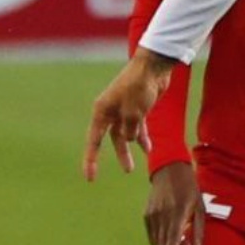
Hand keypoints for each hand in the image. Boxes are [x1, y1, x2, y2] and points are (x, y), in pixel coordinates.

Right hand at [83, 51, 171, 181]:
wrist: (153, 67)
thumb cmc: (139, 86)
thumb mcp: (133, 113)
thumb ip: (129, 130)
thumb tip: (128, 139)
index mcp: (102, 111)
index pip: (93, 140)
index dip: (91, 160)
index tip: (90, 178)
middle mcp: (109, 111)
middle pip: (110, 139)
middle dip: (116, 155)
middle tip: (121, 172)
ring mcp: (123, 109)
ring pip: (124, 135)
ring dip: (128, 150)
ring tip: (130, 169)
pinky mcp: (137, 107)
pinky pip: (136, 127)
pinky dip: (141, 138)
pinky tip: (148, 150)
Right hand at [144, 160, 204, 244]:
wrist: (170, 170)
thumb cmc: (191, 190)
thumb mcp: (200, 209)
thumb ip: (199, 233)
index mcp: (178, 212)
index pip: (172, 238)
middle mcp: (162, 215)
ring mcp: (152, 215)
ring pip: (156, 244)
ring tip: (182, 237)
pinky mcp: (146, 215)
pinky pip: (152, 236)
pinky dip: (161, 241)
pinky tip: (172, 231)